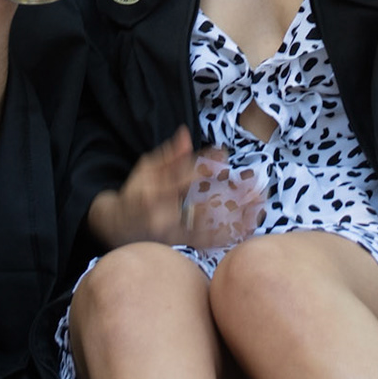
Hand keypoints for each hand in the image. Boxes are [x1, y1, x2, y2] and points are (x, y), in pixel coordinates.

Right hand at [89, 127, 265, 248]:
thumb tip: (187, 134)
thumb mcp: (146, 168)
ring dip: (236, 218)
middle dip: (231, 197)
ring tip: (260, 206)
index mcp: (152, 194)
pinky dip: (228, 235)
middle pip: (201, 206)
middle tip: (257, 186)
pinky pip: (207, 242)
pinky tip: (247, 227)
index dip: (203, 169)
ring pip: (209, 227)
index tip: (224, 157)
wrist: (117, 226)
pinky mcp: (180, 244)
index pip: (181, 180)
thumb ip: (169, 155)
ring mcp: (172, 233)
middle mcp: (162, 217)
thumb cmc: (134, 192)